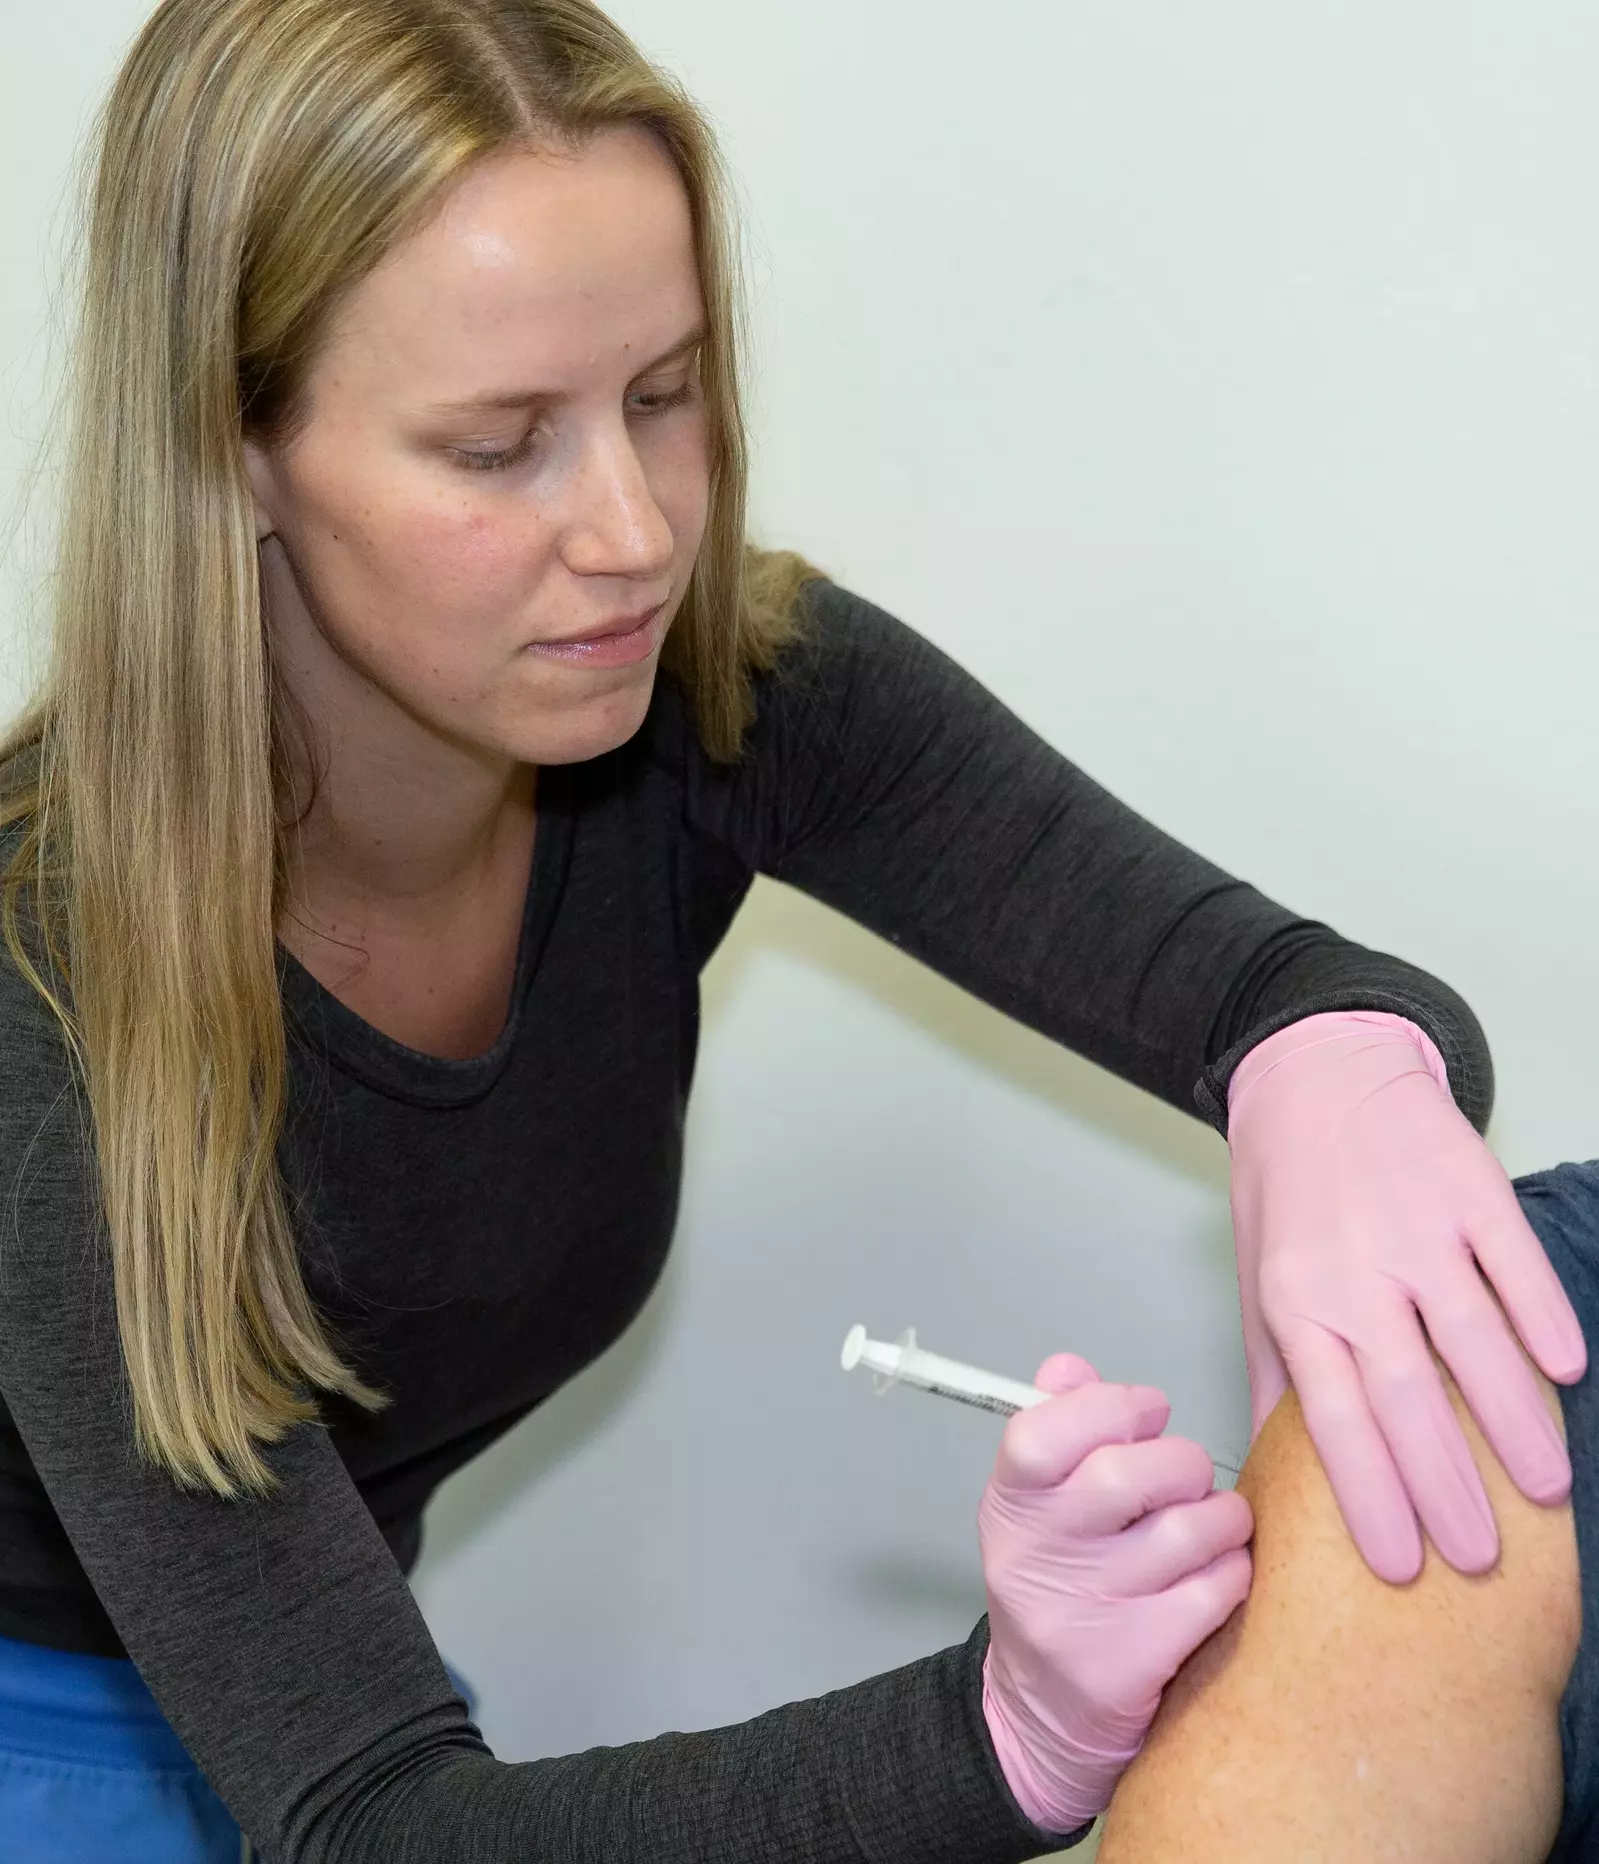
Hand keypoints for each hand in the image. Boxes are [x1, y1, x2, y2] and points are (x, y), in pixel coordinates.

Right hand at [979, 1353, 1252, 1833]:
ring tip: (1215, 1523)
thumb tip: (1068, 1367)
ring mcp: (1083, 1614)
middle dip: (1180, 1462)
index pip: (1041, 1434)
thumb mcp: (1036, 1506)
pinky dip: (1232, 1571)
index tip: (1149, 1411)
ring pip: (1184, 1533)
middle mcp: (1036, 1558)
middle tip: (1189, 1475)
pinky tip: (1220, 1572)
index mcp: (1009, 1506)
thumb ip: (1057, 1427)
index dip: (1110, 1405)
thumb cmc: (1055, 1584)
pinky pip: (1214, 1591)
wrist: (1042, 1715)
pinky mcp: (1134, 1664)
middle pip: (1122, 1477)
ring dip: (1221, 1518)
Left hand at [1227, 1009, 1586, 1583]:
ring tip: (1546, 1490)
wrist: (1313, 1075)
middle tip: (1482, 1560)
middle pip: (1403, 1395)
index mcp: (1295, 1302)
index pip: (1332, 1418)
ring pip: (1469, 1336)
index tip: (1401, 1568)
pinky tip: (1569, 1370)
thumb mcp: (1257, 1280)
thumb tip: (1272, 1470)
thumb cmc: (1285, 1191)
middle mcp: (1351, 1271)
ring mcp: (1413, 1227)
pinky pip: (1512, 1260)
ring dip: (1511, 1418)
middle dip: (1445, 1485)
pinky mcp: (1466, 1188)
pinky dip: (1541, 1314)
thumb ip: (1275, 1374)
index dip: (1368, 1496)